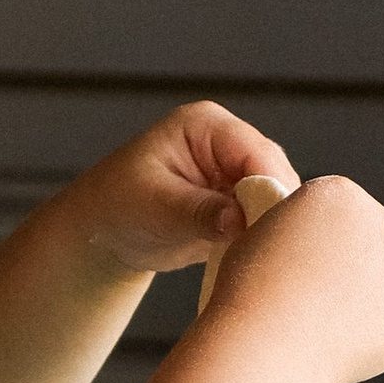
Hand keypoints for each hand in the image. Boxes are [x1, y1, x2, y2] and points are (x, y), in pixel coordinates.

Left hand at [63, 101, 299, 277]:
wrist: (105, 232)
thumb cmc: (117, 207)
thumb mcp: (155, 207)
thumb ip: (200, 212)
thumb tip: (241, 221)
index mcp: (206, 125)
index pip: (256, 152)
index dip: (270, 188)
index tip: (271, 227)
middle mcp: (229, 143)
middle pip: (275, 173)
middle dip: (275, 210)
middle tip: (271, 249)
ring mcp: (236, 171)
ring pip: (278, 197)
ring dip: (272, 225)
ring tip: (262, 256)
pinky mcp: (240, 200)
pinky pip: (268, 216)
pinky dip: (265, 236)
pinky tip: (257, 257)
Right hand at [209, 174, 383, 382]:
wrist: (266, 344)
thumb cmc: (250, 292)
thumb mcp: (263, 232)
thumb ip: (301, 227)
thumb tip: (317, 242)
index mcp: (341, 193)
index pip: (350, 211)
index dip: (329, 240)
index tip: (309, 265)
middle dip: (366, 261)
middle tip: (329, 297)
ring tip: (351, 319)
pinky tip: (363, 347)